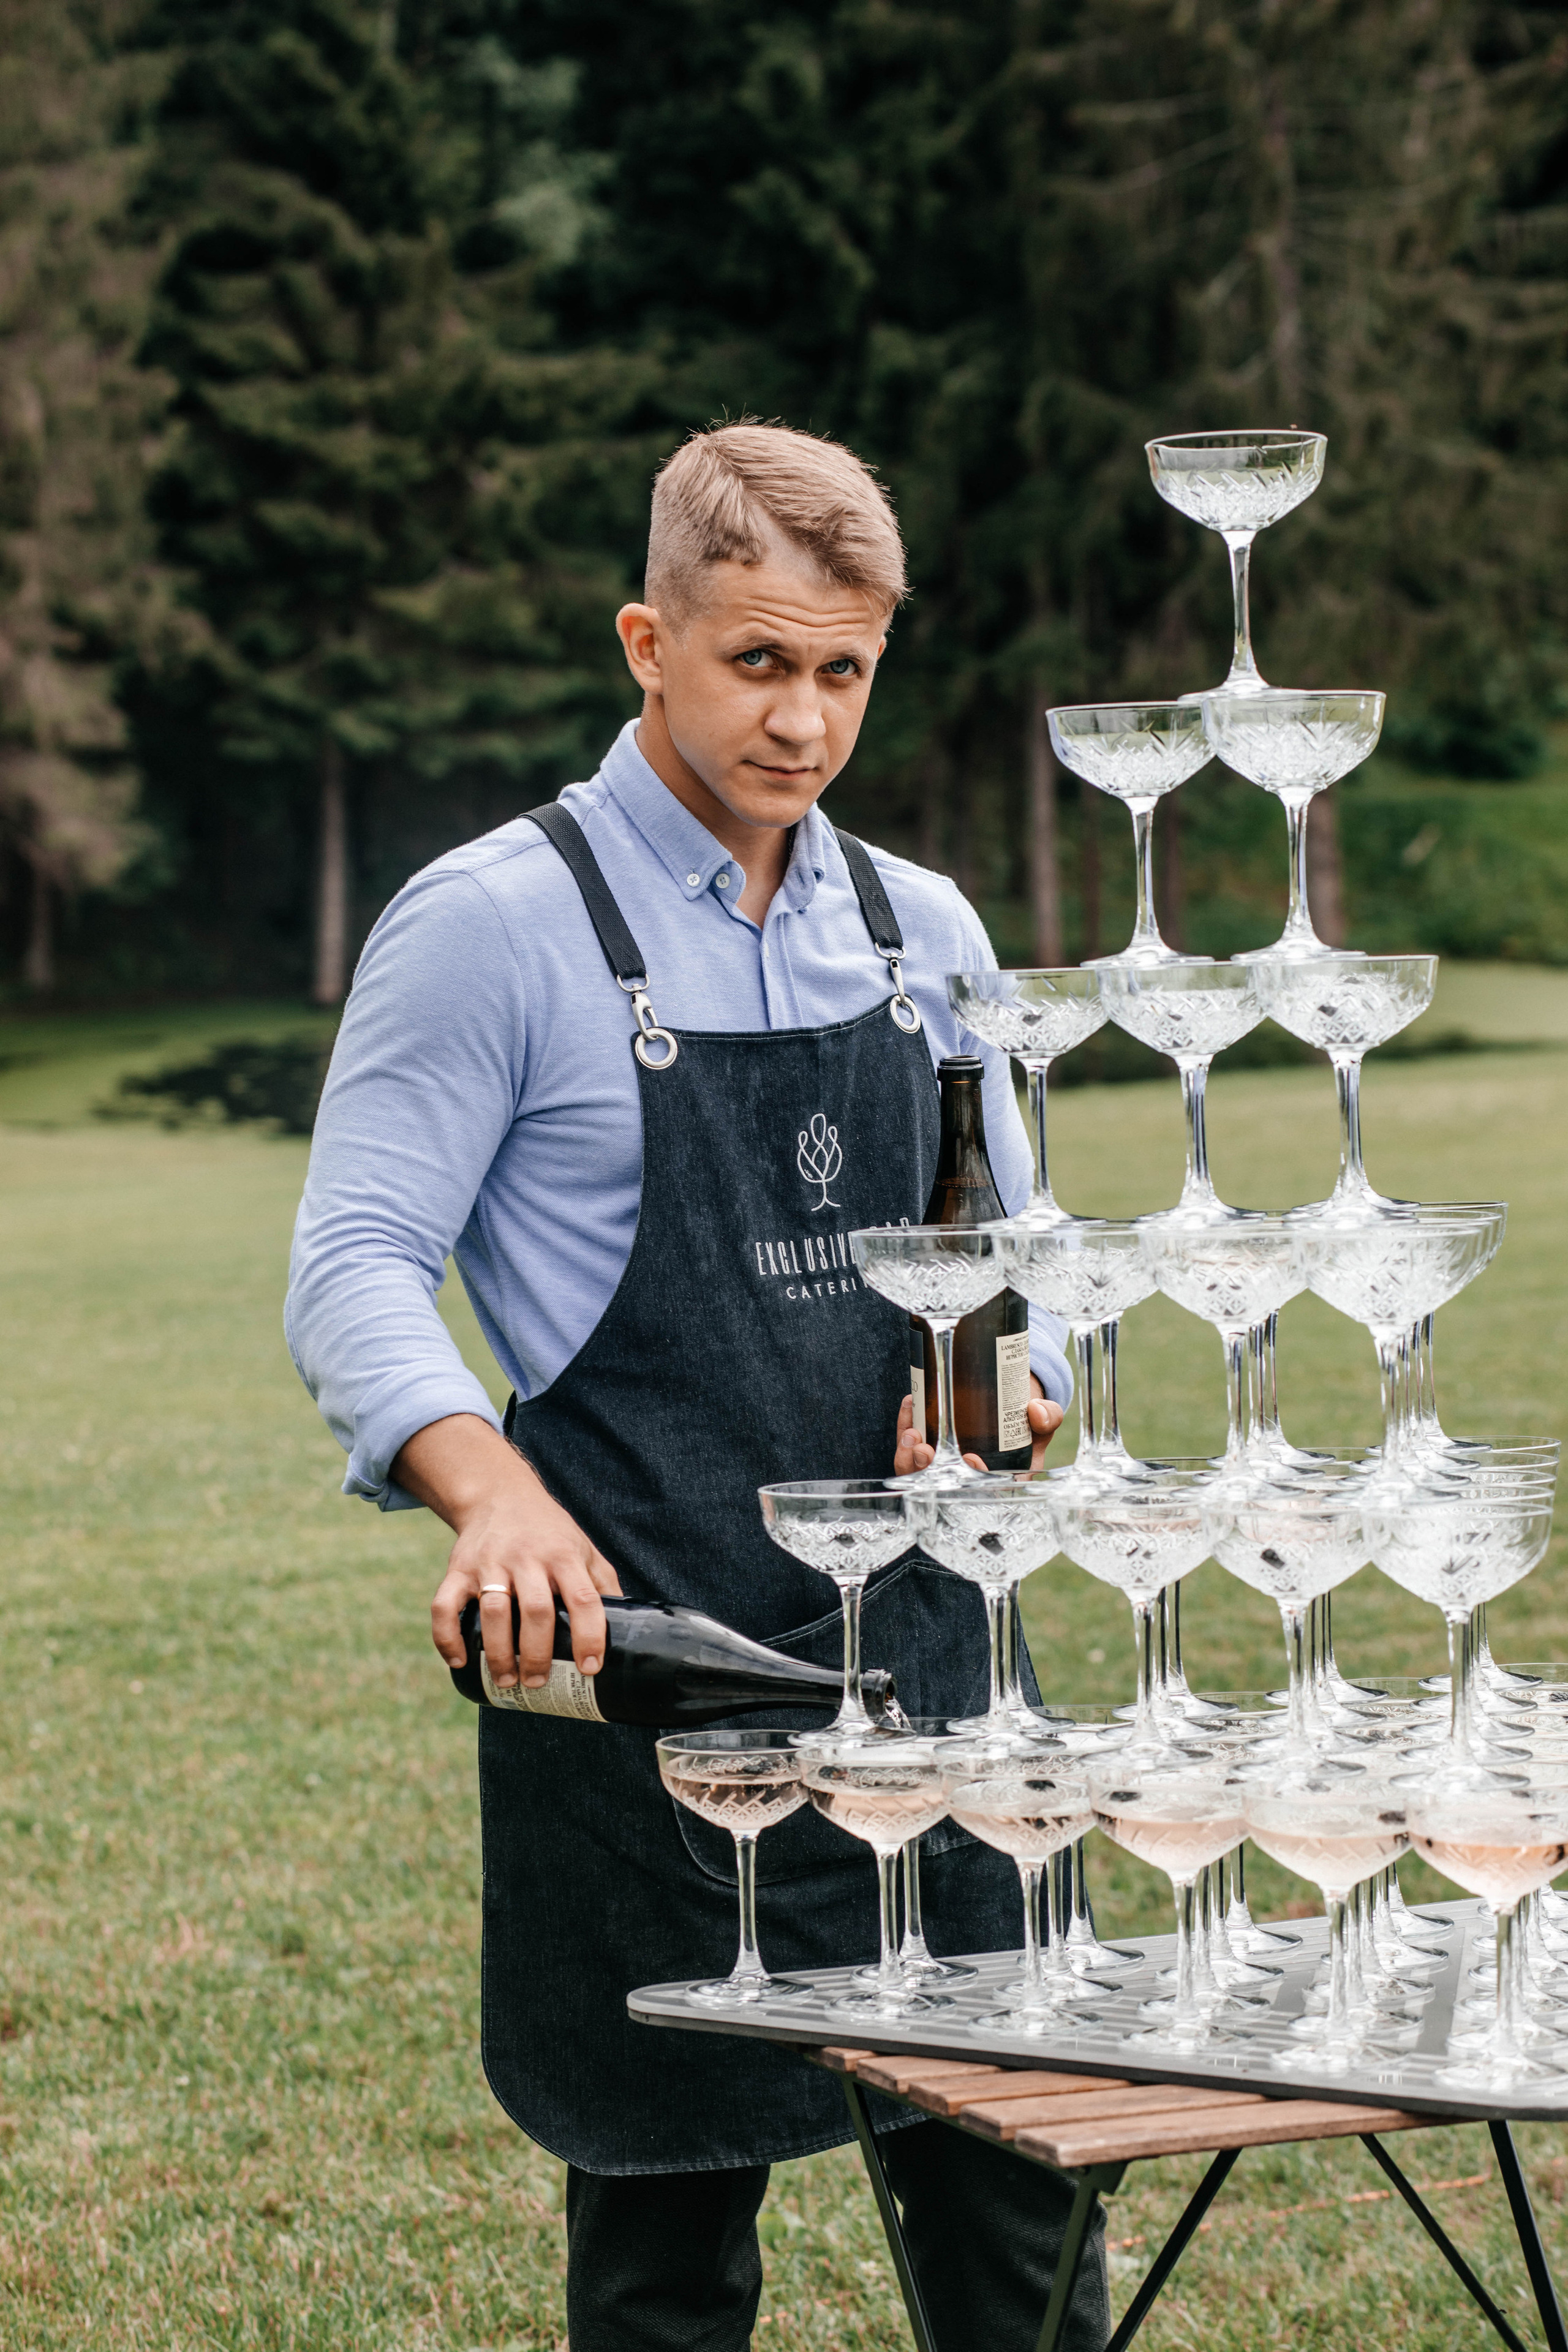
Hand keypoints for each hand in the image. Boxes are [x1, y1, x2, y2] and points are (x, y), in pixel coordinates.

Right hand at [395, 1414, 622, 1688]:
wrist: (499, 1494)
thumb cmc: (549, 1532)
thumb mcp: (583, 1549)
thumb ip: (603, 1585)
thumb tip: (626, 1632)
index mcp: (564, 1555)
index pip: (583, 1599)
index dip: (589, 1637)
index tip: (590, 1669)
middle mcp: (528, 1557)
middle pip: (536, 1611)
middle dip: (537, 1654)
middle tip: (538, 1682)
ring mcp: (490, 1562)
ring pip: (494, 1612)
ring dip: (499, 1653)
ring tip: (506, 1680)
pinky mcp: (458, 1568)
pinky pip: (445, 1605)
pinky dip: (448, 1637)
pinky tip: (459, 1661)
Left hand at [892, 1383, 1064, 1478]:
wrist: (1009, 1402)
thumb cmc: (1025, 1422)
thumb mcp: (1043, 1420)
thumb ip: (1048, 1417)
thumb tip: (1036, 1411)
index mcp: (998, 1480)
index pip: (981, 1491)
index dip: (973, 1480)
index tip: (971, 1460)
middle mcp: (966, 1479)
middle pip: (939, 1484)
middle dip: (927, 1469)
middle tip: (923, 1449)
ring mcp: (943, 1465)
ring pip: (917, 1470)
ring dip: (908, 1455)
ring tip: (911, 1431)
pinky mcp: (928, 1448)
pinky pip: (909, 1448)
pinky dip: (906, 1427)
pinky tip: (911, 1405)